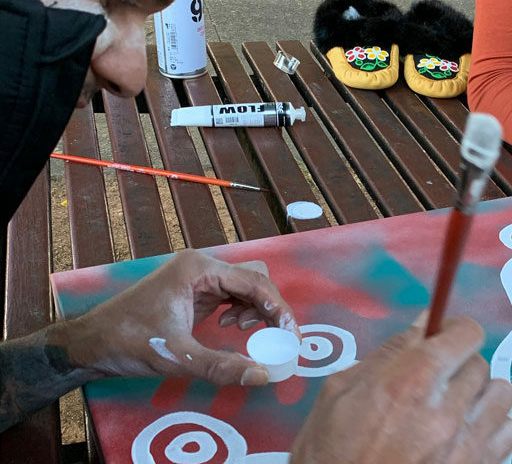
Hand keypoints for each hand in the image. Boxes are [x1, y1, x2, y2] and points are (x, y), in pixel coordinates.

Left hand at [55, 249, 297, 385]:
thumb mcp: (177, 357)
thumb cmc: (129, 341)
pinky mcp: (194, 289)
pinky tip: (232, 327)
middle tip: (276, 337)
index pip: (253, 280)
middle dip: (267, 306)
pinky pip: (230, 293)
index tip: (291, 333)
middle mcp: (202, 265)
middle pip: (253, 277)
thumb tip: (262, 375)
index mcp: (199, 268)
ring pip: (244, 285)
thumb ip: (221, 365)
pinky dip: (239, 309)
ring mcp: (198, 276)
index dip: (277, 306)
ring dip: (254, 308)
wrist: (91, 342)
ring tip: (247, 333)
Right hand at [290, 316, 511, 463]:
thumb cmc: (329, 457)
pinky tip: (468, 433)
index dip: (455, 331)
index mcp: (410, 380)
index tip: (445, 335)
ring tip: (458, 404)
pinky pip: (511, 432)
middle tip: (438, 377)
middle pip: (480, 363)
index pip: (465, 334)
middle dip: (460, 364)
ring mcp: (466, 445)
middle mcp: (446, 409)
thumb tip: (420, 328)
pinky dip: (495, 428)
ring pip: (502, 394)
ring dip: (482, 393)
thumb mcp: (339, 393)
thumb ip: (386, 355)